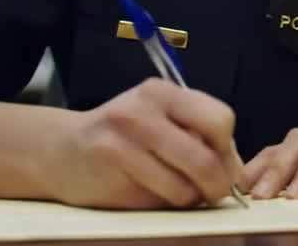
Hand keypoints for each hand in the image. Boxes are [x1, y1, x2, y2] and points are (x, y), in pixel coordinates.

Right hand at [45, 78, 242, 208]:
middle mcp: (143, 111)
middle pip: (206, 158)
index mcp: (163, 92)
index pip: (221, 119)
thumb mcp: (159, 118)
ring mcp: (123, 141)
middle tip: (215, 192)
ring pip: (184, 188)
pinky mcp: (110, 171)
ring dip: (189, 199)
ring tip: (178, 191)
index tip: (224, 163)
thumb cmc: (123, 136)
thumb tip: (237, 170)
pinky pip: (157, 200)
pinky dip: (164, 205)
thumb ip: (197, 133)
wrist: (60, 150)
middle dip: (218, 184)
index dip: (228, 149)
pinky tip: (151, 193)